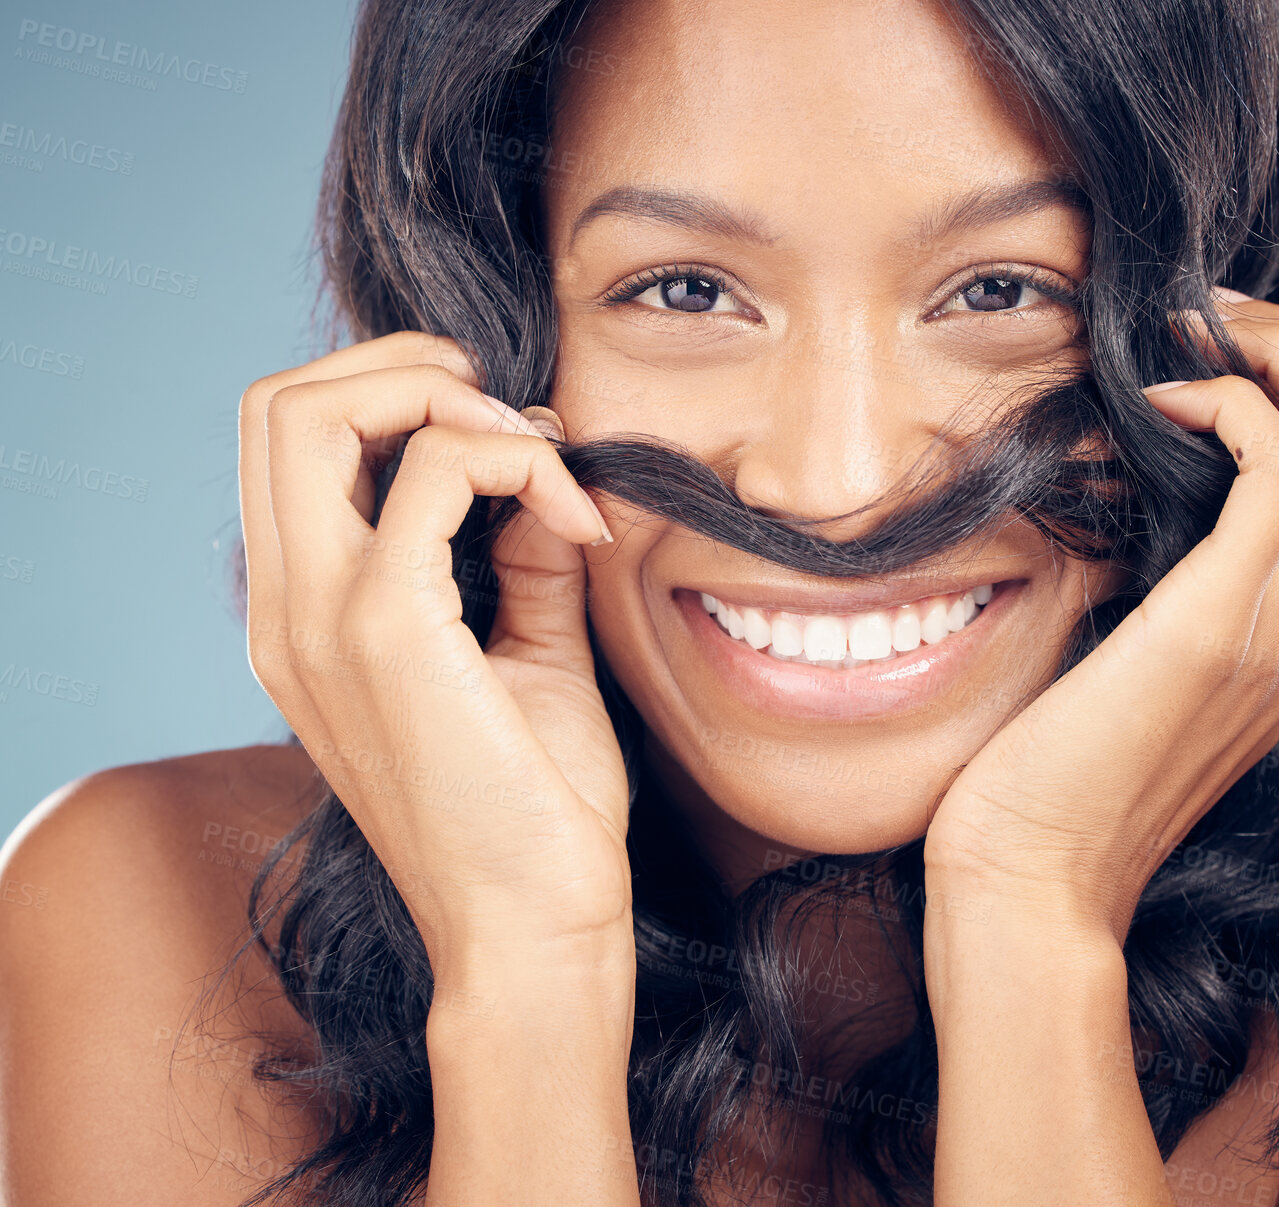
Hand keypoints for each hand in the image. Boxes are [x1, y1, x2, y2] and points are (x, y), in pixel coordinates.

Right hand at [238, 331, 631, 981]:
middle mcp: (286, 611)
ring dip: (440, 395)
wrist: (534, 925)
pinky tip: (574, 515)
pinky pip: (428, 472)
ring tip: (536, 451)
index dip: (392, 398)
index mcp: (305, 618)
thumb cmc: (535, 809)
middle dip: (399, 366)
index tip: (511, 443)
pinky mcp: (383, 630)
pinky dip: (509, 458)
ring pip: (310, 410)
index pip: (286, 444)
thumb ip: (517, 559)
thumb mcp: (525, 656)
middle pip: (274, 403)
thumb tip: (541, 472)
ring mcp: (318, 618)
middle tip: (508, 412)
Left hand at [923, 290, 1278, 943]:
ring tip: (1195, 335)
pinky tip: (1156, 405)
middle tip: (1214, 318)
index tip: (1214, 351)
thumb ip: (1160, 592)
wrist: (1027, 884)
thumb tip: (1127, 488)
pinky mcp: (1219, 630)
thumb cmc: (1045, 778)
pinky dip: (1231, 407)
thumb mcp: (1123, 667)